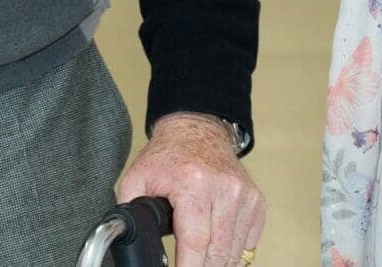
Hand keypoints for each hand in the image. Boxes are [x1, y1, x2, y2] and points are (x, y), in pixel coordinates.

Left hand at [117, 112, 264, 266]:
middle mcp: (224, 190)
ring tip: (199, 260)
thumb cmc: (169, 155)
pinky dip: (233, 254)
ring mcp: (244, 196)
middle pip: (217, 255)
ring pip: (234, 254)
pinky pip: (248, 245)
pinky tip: (216, 248)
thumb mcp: (137, 178)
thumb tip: (125, 238)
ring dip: (217, 264)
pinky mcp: (256, 202)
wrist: (197, 129)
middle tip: (186, 266)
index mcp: (194, 184)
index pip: (195, 242)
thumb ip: (128, 210)